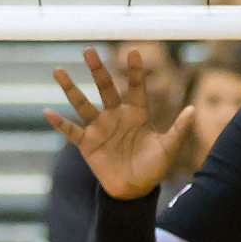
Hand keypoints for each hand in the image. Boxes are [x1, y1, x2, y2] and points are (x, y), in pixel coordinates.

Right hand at [44, 48, 196, 200]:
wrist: (134, 191)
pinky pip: (71, 131)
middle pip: (105, 87)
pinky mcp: (87, 144)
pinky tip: (47, 112)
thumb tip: (193, 109)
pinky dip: (59, 123)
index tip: (133, 51)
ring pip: (82, 103)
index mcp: (136, 113)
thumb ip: (178, 129)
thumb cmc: (152, 167)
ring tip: (58, 71)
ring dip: (71, 88)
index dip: (135, 70)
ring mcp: (99, 128)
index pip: (136, 87)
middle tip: (88, 50)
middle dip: (97, 69)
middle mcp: (115, 115)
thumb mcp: (167, 148)